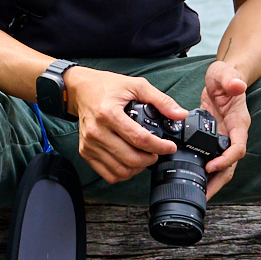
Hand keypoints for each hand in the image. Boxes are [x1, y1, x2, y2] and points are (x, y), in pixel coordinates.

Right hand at [61, 66, 183, 186]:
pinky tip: (130, 162)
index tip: (169, 146)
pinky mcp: (85, 152)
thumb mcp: (136, 85)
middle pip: (131, 158)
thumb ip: (160, 100)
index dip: (160, 146)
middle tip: (157, 151)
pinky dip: (123, 173)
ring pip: (121, 170)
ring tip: (144, 157)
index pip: (139, 139)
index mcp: (109, 114)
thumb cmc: (106, 86)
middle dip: (151, 159)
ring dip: (138, 168)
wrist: (80, 90)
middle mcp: (97, 131)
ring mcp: (89, 144)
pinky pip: (108, 174)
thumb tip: (180, 114)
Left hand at [199, 60, 251, 197]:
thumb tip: (237, 86)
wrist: (223, 78)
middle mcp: (233, 134)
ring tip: (198, 194)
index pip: (238, 147)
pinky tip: (192, 178)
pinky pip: (211, 158)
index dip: (226, 159)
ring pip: (222, 166)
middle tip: (204, 194)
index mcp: (239, 123)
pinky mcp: (213, 138)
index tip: (212, 166)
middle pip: (231, 164)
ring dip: (212, 181)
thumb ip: (230, 79)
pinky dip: (204, 170)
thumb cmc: (226, 77)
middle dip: (219, 181)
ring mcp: (224, 138)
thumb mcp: (226, 74)